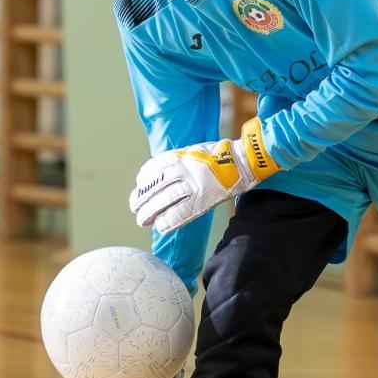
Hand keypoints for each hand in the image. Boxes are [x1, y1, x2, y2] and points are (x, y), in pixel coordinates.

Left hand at [129, 116, 280, 233]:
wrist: (242, 162)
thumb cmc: (217, 157)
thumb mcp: (192, 152)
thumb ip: (174, 162)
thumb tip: (154, 176)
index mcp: (179, 157)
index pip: (152, 170)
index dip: (143, 180)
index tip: (139, 186)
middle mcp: (183, 171)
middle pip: (154, 188)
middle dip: (141, 200)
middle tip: (135, 208)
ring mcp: (193, 186)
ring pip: (164, 202)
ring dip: (150, 213)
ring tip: (142, 220)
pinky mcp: (203, 201)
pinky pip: (180, 214)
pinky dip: (168, 222)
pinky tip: (161, 226)